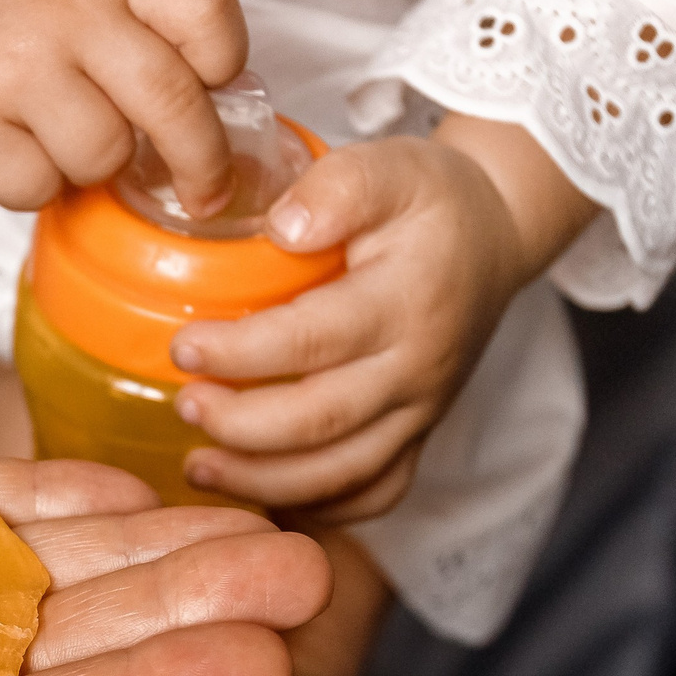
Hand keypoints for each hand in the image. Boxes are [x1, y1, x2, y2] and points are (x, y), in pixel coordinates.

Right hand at [0, 0, 245, 214]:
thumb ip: (147, 27)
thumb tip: (210, 121)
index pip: (204, 11)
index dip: (224, 61)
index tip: (216, 89)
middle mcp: (69, 14)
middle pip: (171, 104)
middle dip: (199, 163)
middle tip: (202, 191)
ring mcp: (15, 69)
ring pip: (102, 157)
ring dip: (94, 168)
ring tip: (62, 139)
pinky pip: (36, 188)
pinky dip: (35, 185)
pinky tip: (15, 149)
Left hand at [168, 116, 598, 520]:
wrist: (493, 241)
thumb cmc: (429, 206)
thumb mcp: (393, 166)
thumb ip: (339, 186)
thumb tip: (283, 226)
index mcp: (406, 302)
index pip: (312, 340)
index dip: (240, 351)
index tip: (182, 347)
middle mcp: (417, 369)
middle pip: (321, 422)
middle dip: (239, 426)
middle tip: (184, 404)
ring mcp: (422, 413)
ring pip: (342, 474)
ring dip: (262, 482)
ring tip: (198, 465)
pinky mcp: (419, 439)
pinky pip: (373, 495)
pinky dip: (316, 508)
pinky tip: (259, 494)